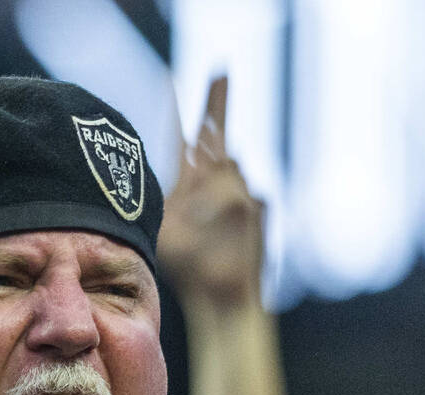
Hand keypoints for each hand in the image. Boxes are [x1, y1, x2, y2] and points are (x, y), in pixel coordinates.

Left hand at [157, 75, 264, 308]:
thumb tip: (215, 160)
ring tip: (208, 220)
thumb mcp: (171, 228)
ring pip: (228, 167)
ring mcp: (237, 194)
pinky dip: (231, 206)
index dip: (179, 114)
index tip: (171, 82)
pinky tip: (227, 227)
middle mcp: (212, 187)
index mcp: (186, 190)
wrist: (221, 296)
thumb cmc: (191, 269)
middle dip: (217, 102)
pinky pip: (242, 192)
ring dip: (216, 187)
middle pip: (214, 136)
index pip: (180, 144)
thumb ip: (185, 192)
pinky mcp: (253, 206)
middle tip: (220, 69)